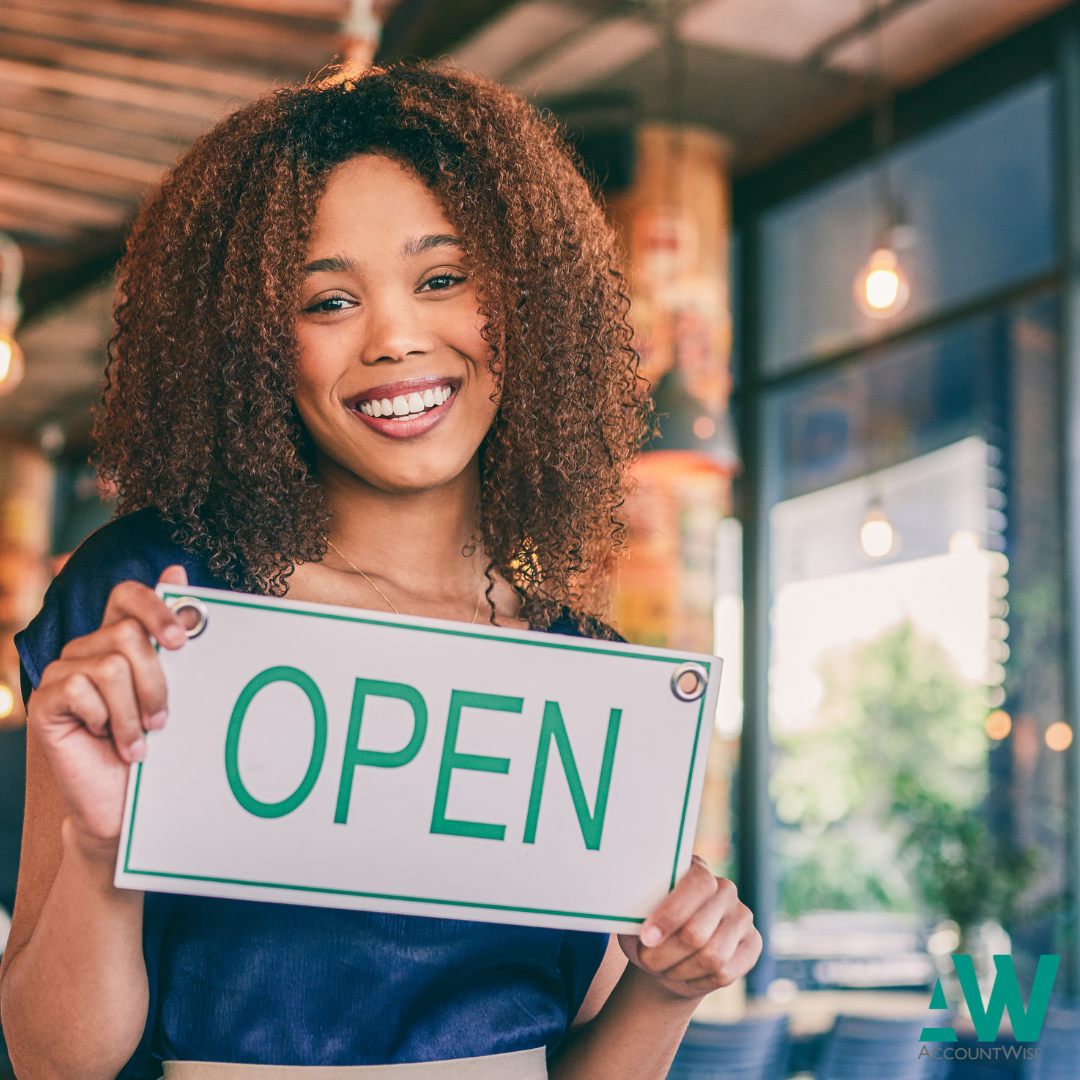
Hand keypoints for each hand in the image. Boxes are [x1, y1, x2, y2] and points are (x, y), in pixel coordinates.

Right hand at [28, 566, 190, 846]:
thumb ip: (173, 633)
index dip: (155, 607)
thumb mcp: (177, 686)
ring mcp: (61, 674)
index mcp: (118, 638)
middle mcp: (86, 649)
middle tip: (163, 719)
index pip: (127, 594)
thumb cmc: (157, 744)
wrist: (127, 802)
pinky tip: (109, 741)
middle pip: (128, 634)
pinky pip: (81, 689)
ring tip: (140, 740)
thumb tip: (176, 569)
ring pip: (112, 665)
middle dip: (157, 681)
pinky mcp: (45, 702)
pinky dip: (107, 720)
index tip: (182, 643)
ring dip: (134, 711)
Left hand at [619, 857, 761, 998]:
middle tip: (647, 960)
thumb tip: (630, 911)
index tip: (646, 938)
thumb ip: (635, 908)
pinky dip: (698, 980)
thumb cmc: (647, 931)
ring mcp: (742, 916)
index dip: (670, 914)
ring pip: (712, 957)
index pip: (696, 884)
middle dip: (666, 954)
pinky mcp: (753, 944)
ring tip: (663, 967)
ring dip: (679, 970)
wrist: (667, 959)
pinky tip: (685, 973)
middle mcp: (725, 888)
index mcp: (696, 868)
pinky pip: (726, 973)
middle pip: (698, 931)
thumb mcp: (635, 916)